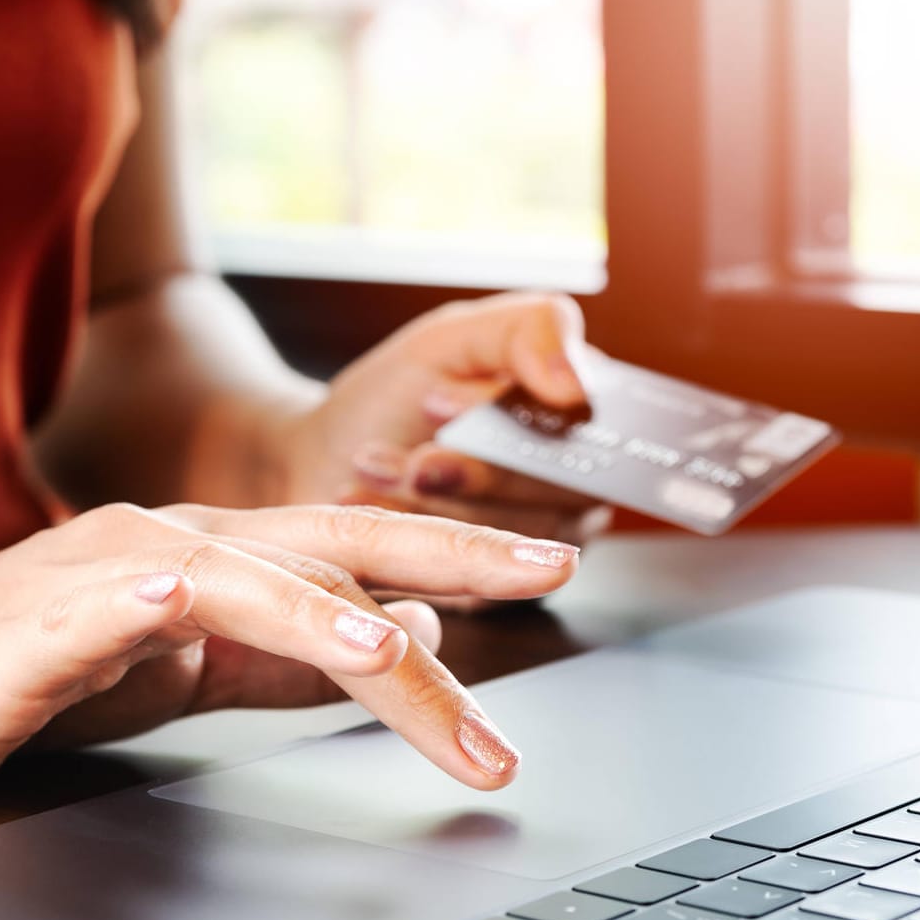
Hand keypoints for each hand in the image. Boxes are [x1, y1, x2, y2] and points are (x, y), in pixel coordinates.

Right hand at [0, 502, 578, 793]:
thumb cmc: (25, 674)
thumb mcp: (182, 673)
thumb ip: (280, 662)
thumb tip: (396, 651)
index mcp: (211, 557)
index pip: (352, 552)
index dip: (452, 557)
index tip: (548, 571)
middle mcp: (170, 545)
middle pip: (324, 545)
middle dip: (441, 557)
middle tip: (546, 568)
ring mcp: (102, 574)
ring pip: (236, 578)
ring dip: (318, 610)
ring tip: (396, 649)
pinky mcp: (36, 620)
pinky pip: (106, 607)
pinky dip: (153, 605)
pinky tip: (179, 605)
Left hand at [281, 292, 609, 545]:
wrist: (323, 458)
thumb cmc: (393, 396)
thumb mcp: (453, 339)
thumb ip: (528, 331)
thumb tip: (577, 385)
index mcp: (582, 412)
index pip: (596, 428)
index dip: (520, 423)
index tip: (437, 400)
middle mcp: (575, 480)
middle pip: (559, 489)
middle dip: (471, 470)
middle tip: (410, 451)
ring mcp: (539, 540)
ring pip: (516, 535)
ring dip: (429, 500)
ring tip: (369, 462)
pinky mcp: (495, 588)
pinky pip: (472, 575)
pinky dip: (407, 531)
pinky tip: (362, 499)